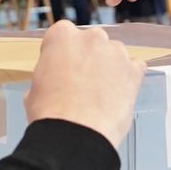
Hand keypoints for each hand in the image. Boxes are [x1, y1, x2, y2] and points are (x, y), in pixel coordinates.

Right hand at [24, 21, 146, 145]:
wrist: (75, 135)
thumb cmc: (52, 114)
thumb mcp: (35, 88)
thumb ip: (49, 74)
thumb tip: (54, 82)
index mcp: (62, 36)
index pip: (63, 34)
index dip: (63, 53)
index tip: (62, 66)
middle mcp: (91, 38)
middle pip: (91, 41)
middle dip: (88, 57)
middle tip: (81, 82)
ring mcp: (115, 52)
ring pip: (114, 53)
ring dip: (109, 67)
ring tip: (100, 93)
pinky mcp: (134, 71)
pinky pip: (135, 67)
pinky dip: (129, 77)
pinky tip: (119, 92)